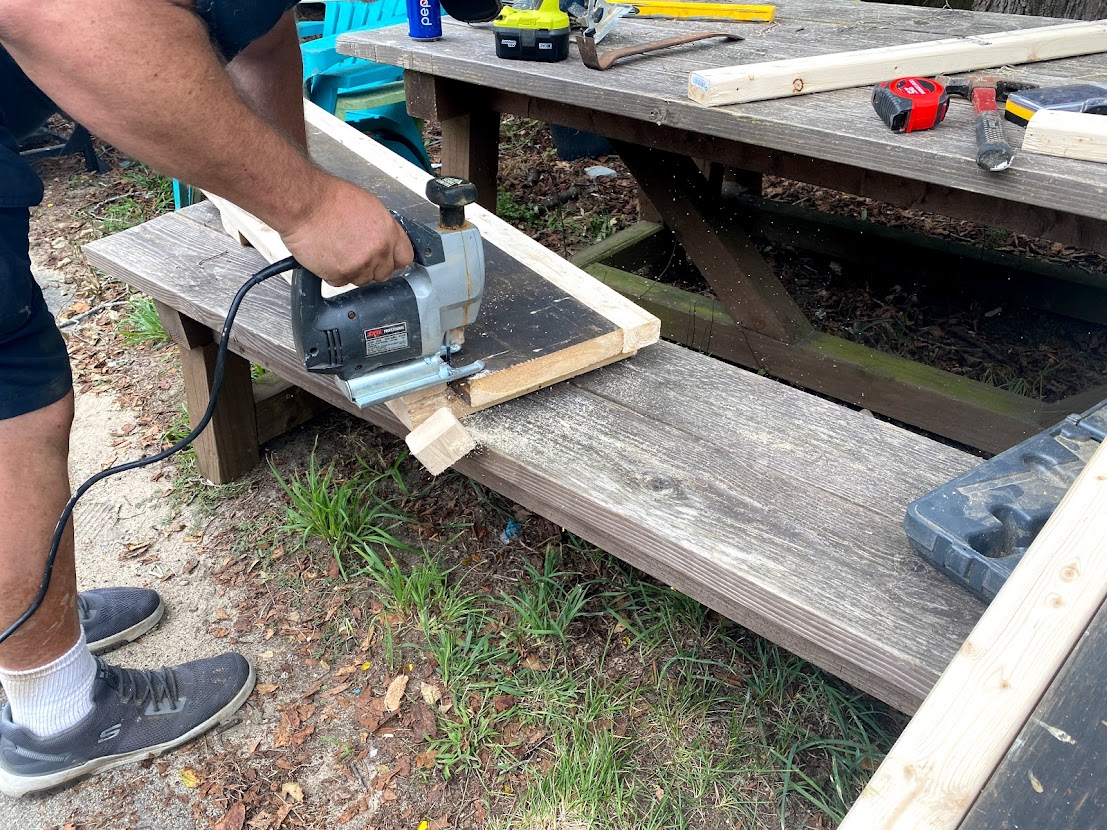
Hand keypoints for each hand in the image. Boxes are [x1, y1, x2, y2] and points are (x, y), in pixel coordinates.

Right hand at [280, 175, 413, 286]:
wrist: (304, 204)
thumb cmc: (330, 199)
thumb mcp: (368, 206)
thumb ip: (381, 228)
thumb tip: (386, 241)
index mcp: (388, 232)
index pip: (405, 257)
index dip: (394, 260)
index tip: (387, 260)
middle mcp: (378, 251)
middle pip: (383, 273)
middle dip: (372, 267)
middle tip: (355, 254)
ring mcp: (359, 265)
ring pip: (362, 280)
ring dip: (352, 271)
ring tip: (338, 250)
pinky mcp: (340, 275)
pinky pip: (340, 282)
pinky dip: (333, 274)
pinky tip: (327, 255)